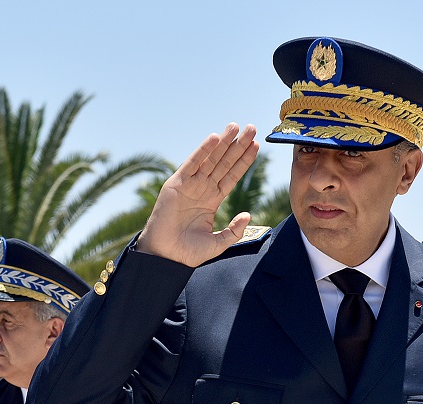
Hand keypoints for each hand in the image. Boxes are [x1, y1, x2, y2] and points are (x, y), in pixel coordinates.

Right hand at [137, 123, 259, 265]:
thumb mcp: (218, 242)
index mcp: (212, 199)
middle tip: (252, 128)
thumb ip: (234, 230)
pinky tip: (215, 138)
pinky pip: (192, 164)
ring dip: (224, 142)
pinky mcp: (176, 184)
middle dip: (238, 145)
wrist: (165, 257)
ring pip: (211, 159)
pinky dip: (203, 150)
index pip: (232, 175)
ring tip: (237, 126)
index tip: (257, 146)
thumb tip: (248, 214)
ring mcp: (190, 185)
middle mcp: (203, 189)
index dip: (244, 161)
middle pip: (225, 162)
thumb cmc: (188, 252)